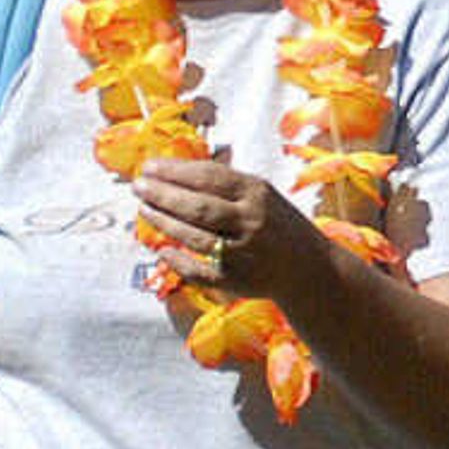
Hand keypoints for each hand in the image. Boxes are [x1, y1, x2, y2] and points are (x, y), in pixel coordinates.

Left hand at [133, 153, 318, 300]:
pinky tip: (162, 250)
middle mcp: (251, 222)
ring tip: (145, 210)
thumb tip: (177, 172)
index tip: (149, 167)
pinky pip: (200, 272)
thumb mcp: (262, 195)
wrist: (310, 269)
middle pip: (198, 207)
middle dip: (163, 195)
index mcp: (258, 194)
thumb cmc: (279, 225)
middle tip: (139, 187)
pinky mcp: (237, 280)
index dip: (175, 171)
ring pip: (195, 237)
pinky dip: (178, 261)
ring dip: (164, 223)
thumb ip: (227, 184)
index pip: (209, 177)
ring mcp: (244, 253)